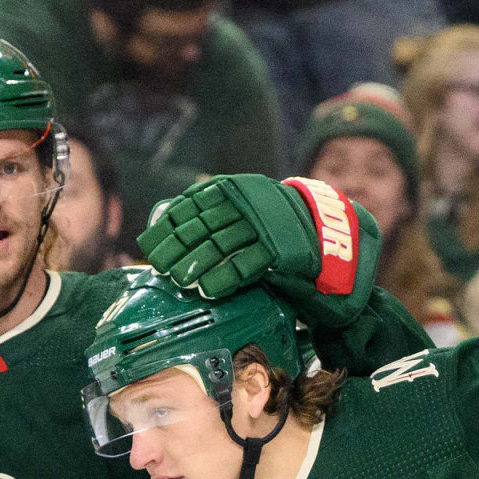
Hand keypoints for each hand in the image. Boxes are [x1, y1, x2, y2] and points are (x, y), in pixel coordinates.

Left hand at [139, 174, 352, 300]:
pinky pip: (248, 264)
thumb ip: (212, 214)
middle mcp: (250, 202)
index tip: (148, 242)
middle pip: (204, 224)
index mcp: (238, 189)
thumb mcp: (243, 212)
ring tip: (177, 280)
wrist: (330, 238)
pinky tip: (207, 290)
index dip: (169, 223)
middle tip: (157, 264)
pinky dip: (225, 277)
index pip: (194, 203)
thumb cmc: (275, 230)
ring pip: (222, 243)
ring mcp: (266, 225)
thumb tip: (164, 215)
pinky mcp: (283, 250)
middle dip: (177, 245)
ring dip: (196, 262)